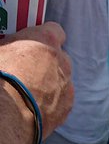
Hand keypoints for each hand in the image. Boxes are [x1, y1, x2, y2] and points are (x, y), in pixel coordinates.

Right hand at [0, 22, 72, 136]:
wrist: (7, 113)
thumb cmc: (1, 76)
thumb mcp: (0, 50)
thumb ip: (9, 46)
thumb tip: (8, 50)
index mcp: (45, 40)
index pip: (55, 30)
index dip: (45, 37)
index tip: (35, 43)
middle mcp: (62, 62)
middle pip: (60, 58)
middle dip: (48, 63)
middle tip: (29, 70)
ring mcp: (67, 87)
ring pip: (62, 81)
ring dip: (51, 84)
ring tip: (30, 93)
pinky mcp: (66, 109)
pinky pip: (62, 102)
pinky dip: (52, 103)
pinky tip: (35, 107)